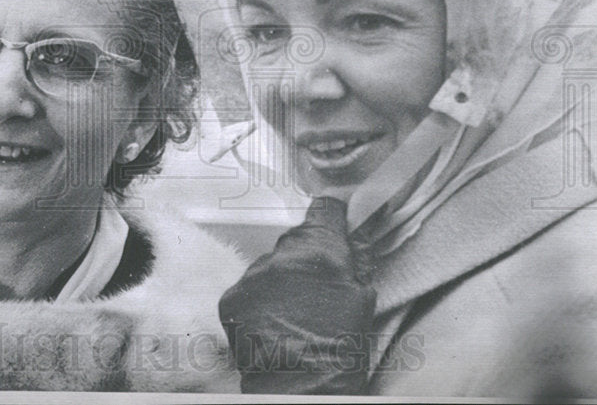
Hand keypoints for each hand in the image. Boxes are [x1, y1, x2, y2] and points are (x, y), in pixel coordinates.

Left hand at [218, 196, 375, 393]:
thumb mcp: (363, 300)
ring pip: (271, 263)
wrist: (299, 390)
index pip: (324, 209)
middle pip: (296, 239)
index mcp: (321, 252)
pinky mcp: (233, 296)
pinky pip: (250, 285)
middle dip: (308, 257)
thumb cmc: (339, 350)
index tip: (335, 225)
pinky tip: (274, 321)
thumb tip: (357, 229)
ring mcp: (253, 275)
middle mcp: (283, 256)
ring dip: (282, 279)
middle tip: (318, 288)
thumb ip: (357, 258)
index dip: (332, 218)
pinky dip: (260, 298)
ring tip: (294, 312)